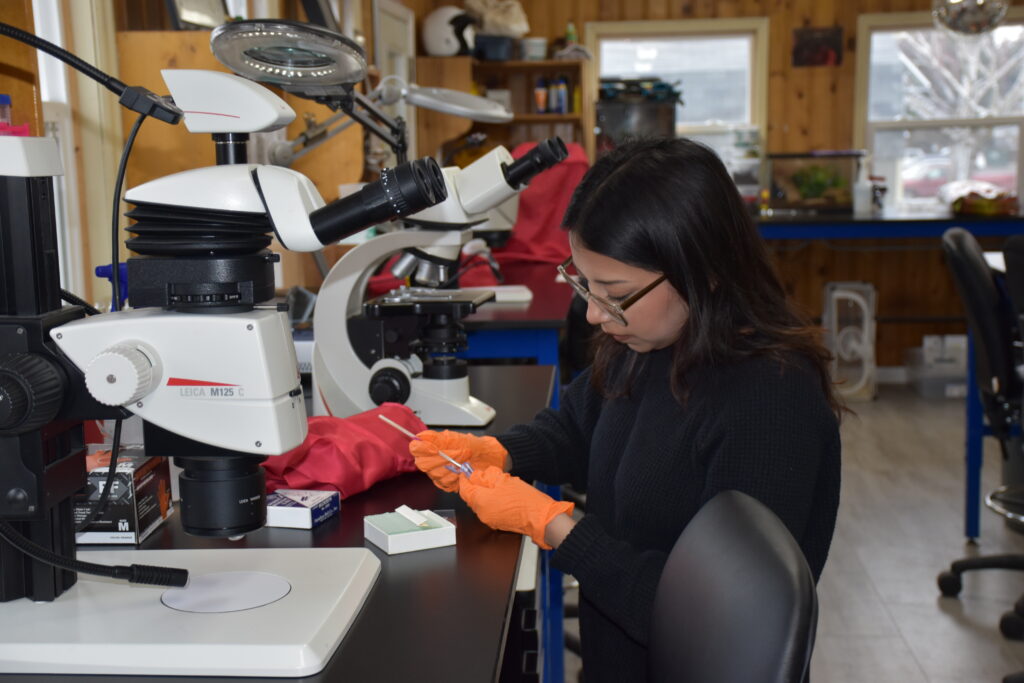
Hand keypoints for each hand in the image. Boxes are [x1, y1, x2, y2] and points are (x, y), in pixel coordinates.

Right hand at [409, 430, 507, 491]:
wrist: (488, 458)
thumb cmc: (473, 446)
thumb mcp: (456, 438)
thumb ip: (436, 438)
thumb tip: (420, 437)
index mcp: (431, 446)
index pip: (415, 448)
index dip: (423, 449)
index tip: (435, 448)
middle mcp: (432, 460)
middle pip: (423, 463)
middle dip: (441, 458)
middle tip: (456, 453)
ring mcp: (438, 473)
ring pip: (434, 474)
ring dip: (451, 467)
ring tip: (463, 461)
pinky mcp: (446, 485)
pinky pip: (444, 484)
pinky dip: (455, 477)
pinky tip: (462, 472)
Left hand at [458, 466, 573, 549]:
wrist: (540, 517)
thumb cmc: (525, 500)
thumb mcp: (504, 480)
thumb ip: (486, 477)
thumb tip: (475, 475)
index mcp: (481, 501)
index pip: (464, 489)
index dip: (464, 479)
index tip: (466, 472)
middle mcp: (482, 513)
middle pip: (470, 497)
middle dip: (474, 485)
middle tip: (482, 475)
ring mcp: (489, 520)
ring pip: (479, 503)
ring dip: (482, 493)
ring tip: (495, 483)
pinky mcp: (497, 523)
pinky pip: (488, 509)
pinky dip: (489, 500)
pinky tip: (500, 493)